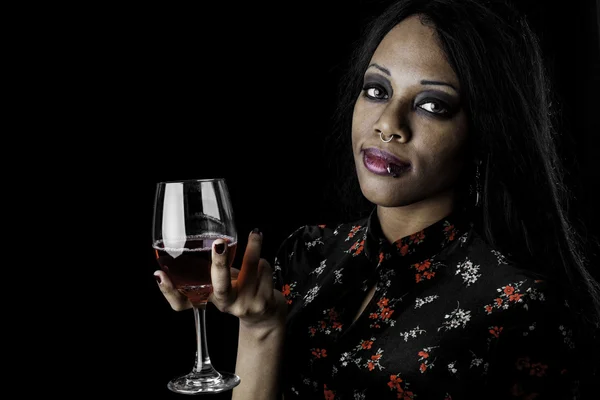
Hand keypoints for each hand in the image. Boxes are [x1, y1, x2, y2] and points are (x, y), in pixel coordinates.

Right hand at [153, 229, 286, 329]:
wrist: (265, 315)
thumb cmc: (237, 290)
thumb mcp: (217, 282)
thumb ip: (205, 270)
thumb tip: (187, 242)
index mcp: (206, 298)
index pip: (179, 302)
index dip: (167, 290)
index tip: (160, 274)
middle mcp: (224, 304)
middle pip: (220, 286)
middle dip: (219, 262)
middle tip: (218, 243)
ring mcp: (245, 305)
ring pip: (252, 265)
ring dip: (253, 249)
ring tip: (253, 244)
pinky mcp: (263, 303)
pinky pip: (264, 268)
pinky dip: (263, 262)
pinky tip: (261, 268)